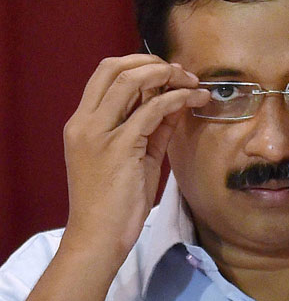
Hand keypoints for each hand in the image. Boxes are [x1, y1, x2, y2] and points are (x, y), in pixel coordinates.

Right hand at [61, 54, 208, 259]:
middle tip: (183, 73)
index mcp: (82, 122)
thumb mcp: (134, 156)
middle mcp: (84, 122)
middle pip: (115, 67)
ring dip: (169, 76)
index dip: (139, 64)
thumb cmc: (115, 201)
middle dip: (153, 63)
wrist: (99, 237)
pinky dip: (177, 99)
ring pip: (132, 81)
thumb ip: (151, 127)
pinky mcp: (119, 147)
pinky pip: (153, 110)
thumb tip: (176, 100)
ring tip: (194, 83)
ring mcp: (98, 133)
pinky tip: (195, 100)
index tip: (168, 71)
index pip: (106, 73)